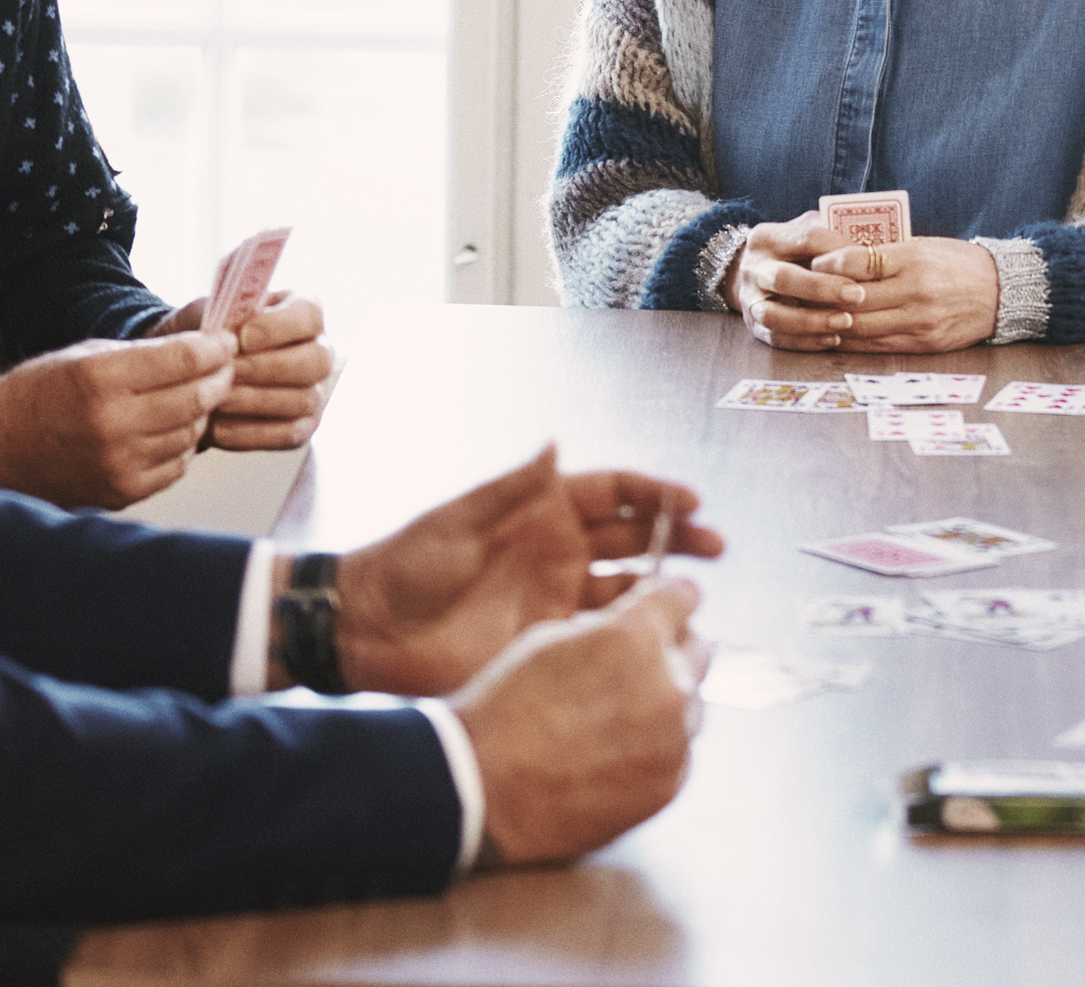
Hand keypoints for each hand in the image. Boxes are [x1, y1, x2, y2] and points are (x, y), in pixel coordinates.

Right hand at [0, 328, 237, 507]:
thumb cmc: (41, 393)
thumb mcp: (87, 354)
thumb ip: (145, 353)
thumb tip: (205, 347)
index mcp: (101, 378)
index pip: (185, 359)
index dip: (215, 348)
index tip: (225, 342)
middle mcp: (112, 423)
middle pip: (197, 397)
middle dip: (219, 377)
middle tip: (222, 367)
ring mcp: (118, 463)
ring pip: (191, 433)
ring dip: (200, 413)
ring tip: (191, 397)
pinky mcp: (121, 492)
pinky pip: (176, 465)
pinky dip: (180, 445)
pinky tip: (167, 430)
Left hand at [157, 290, 333, 450]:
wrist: (196, 370)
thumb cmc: (209, 333)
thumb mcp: (211, 310)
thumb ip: (222, 313)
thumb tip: (229, 332)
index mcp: (303, 311)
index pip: (310, 315)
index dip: (279, 326)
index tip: (242, 336)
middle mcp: (319, 350)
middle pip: (317, 361)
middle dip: (267, 367)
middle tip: (227, 371)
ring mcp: (315, 390)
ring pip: (302, 399)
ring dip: (254, 400)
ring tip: (216, 399)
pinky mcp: (303, 426)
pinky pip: (288, 434)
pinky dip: (250, 432)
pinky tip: (218, 427)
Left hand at [336, 447, 722, 696]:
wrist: (370, 630)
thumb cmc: (405, 564)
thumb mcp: (457, 519)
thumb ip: (511, 487)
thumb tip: (553, 445)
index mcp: (541, 509)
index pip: (613, 492)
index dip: (654, 494)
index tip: (690, 501)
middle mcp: (558, 549)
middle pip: (633, 536)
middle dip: (677, 537)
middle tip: (714, 546)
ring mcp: (556, 596)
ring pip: (627, 586)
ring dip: (662, 585)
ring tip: (694, 595)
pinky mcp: (547, 639)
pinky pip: (601, 634)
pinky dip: (631, 632)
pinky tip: (656, 636)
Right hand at [453, 576, 707, 868]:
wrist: (485, 788)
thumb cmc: (507, 709)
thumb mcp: (551, 639)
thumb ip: (609, 628)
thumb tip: (637, 627)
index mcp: (636, 638)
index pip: (683, 597)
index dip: (673, 596)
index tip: (671, 603)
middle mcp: (667, 686)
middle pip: (697, 651)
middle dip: (672, 649)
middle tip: (639, 663)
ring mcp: (672, 741)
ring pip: (690, 706)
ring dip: (666, 702)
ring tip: (618, 717)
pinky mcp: (668, 785)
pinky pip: (678, 753)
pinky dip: (658, 747)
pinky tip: (616, 753)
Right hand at [729, 213, 868, 348]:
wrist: (754, 271)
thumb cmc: (794, 251)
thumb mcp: (808, 230)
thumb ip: (833, 236)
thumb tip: (874, 248)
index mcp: (768, 237)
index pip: (805, 238)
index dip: (838, 251)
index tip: (868, 261)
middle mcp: (753, 268)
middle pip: (784, 278)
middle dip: (822, 288)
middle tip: (858, 295)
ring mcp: (749, 299)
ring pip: (774, 314)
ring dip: (812, 321)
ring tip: (845, 322)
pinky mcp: (752, 326)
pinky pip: (776, 338)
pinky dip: (805, 341)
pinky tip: (832, 339)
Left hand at [811, 235, 999, 352]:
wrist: (1002, 292)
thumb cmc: (958, 262)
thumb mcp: (925, 246)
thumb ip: (887, 253)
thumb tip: (841, 256)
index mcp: (914, 259)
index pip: (859, 262)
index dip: (829, 265)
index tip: (814, 263)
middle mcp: (915, 291)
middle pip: (853, 299)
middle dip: (822, 297)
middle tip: (800, 293)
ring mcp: (919, 321)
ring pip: (861, 327)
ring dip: (831, 323)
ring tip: (811, 316)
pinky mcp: (923, 343)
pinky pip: (878, 346)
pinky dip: (852, 342)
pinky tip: (835, 336)